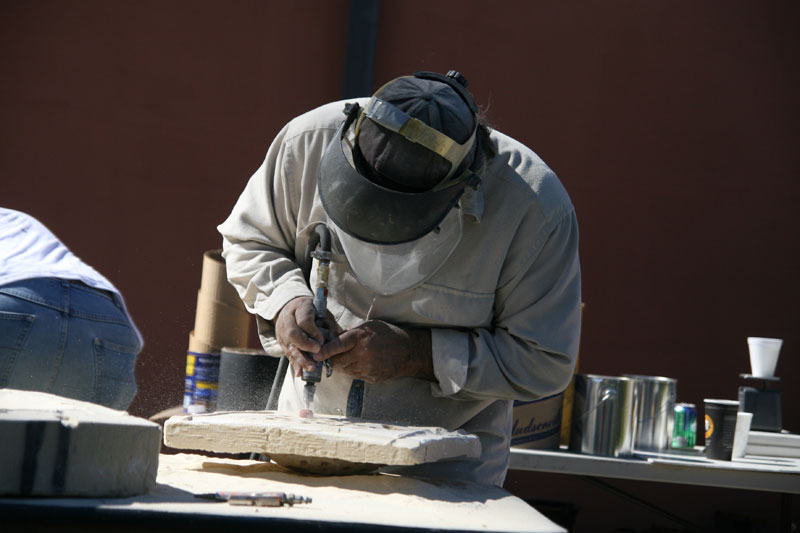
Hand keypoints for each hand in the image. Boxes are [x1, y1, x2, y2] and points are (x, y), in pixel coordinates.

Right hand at [275, 297, 339, 376]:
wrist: (294, 308)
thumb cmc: (313, 311)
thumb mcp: (325, 314)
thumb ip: (330, 327)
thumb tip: (332, 343)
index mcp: (301, 307)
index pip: (304, 320)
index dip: (313, 332)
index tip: (321, 341)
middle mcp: (288, 318)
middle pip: (293, 333)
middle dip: (305, 345)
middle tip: (316, 351)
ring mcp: (282, 330)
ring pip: (289, 345)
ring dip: (300, 358)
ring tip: (311, 367)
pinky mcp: (281, 340)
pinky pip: (287, 353)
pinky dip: (294, 363)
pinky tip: (300, 372)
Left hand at [313, 320, 433, 382]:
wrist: (409, 351)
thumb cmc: (388, 334)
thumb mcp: (369, 326)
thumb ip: (351, 333)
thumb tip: (333, 339)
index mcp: (361, 338)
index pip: (338, 345)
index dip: (326, 351)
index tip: (316, 354)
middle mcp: (363, 354)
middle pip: (338, 361)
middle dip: (333, 358)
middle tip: (332, 354)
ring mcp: (368, 368)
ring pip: (345, 370)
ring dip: (343, 364)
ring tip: (352, 356)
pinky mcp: (371, 378)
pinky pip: (355, 375)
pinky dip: (354, 370)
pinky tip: (362, 362)